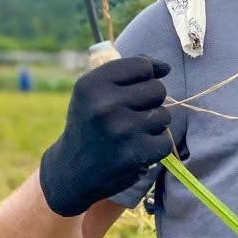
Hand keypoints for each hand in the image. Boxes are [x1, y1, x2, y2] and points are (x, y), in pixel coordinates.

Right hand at [38, 55, 185, 216]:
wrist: (72, 171)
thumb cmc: (90, 123)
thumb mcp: (94, 92)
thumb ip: (126, 73)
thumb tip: (165, 66)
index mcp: (92, 84)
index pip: (142, 66)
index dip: (147, 75)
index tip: (138, 87)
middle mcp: (105, 105)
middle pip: (157, 89)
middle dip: (150, 101)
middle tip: (129, 116)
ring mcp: (121, 130)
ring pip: (164, 115)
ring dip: (153, 125)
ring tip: (130, 133)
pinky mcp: (135, 153)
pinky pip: (165, 141)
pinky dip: (155, 147)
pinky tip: (135, 149)